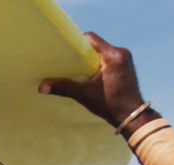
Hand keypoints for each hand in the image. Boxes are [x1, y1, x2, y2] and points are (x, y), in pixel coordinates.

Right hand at [39, 32, 159, 135]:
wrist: (132, 116)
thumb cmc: (110, 104)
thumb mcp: (84, 94)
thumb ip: (63, 87)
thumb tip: (41, 87)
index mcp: (114, 55)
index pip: (91, 38)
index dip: (76, 42)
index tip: (64, 50)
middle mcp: (121, 53)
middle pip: (96, 45)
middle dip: (81, 52)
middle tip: (67, 61)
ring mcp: (125, 59)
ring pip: (102, 52)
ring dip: (90, 59)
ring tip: (77, 69)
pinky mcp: (126, 66)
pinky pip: (108, 59)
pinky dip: (98, 64)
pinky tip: (89, 74)